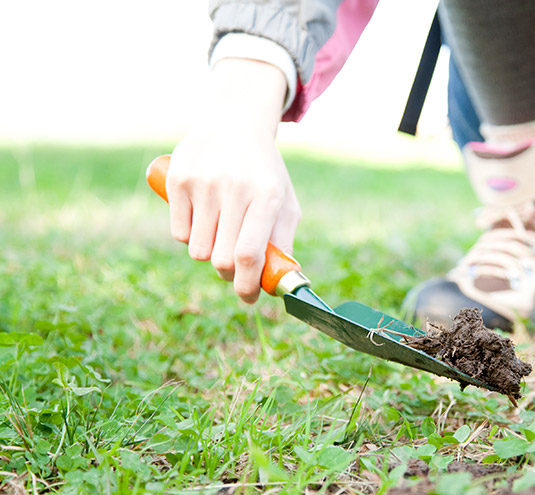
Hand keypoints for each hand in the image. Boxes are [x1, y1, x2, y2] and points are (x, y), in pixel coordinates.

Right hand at [166, 58, 299, 303]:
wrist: (235, 124)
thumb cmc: (264, 173)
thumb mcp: (285, 202)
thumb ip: (283, 242)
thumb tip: (279, 284)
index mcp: (268, 195)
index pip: (249, 253)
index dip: (247, 284)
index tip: (248, 297)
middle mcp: (235, 188)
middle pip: (222, 258)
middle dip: (229, 274)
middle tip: (234, 268)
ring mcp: (204, 182)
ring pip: (198, 250)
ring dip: (209, 253)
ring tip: (220, 234)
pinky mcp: (178, 178)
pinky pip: (179, 233)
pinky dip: (190, 236)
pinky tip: (202, 217)